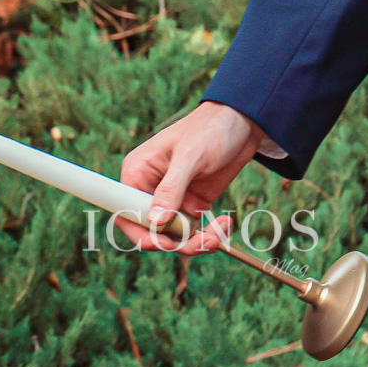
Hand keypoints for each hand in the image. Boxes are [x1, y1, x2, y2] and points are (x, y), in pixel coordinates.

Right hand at [117, 101, 264, 255]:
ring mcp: (171, 200)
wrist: (242, 122)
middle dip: (175, 242)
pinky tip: (224, 224)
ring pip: (173, 236)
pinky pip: (192, 231)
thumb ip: (171, 189)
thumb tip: (155, 222)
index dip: (140, 234)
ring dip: (195, 242)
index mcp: (137, 174)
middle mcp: (149, 190)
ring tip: (217, 236)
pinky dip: (208, 235)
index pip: (125, 213)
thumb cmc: (210, 129)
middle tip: (202, 244)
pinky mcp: (191, 205)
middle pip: (149, 230)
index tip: (164, 243)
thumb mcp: (189, 156)